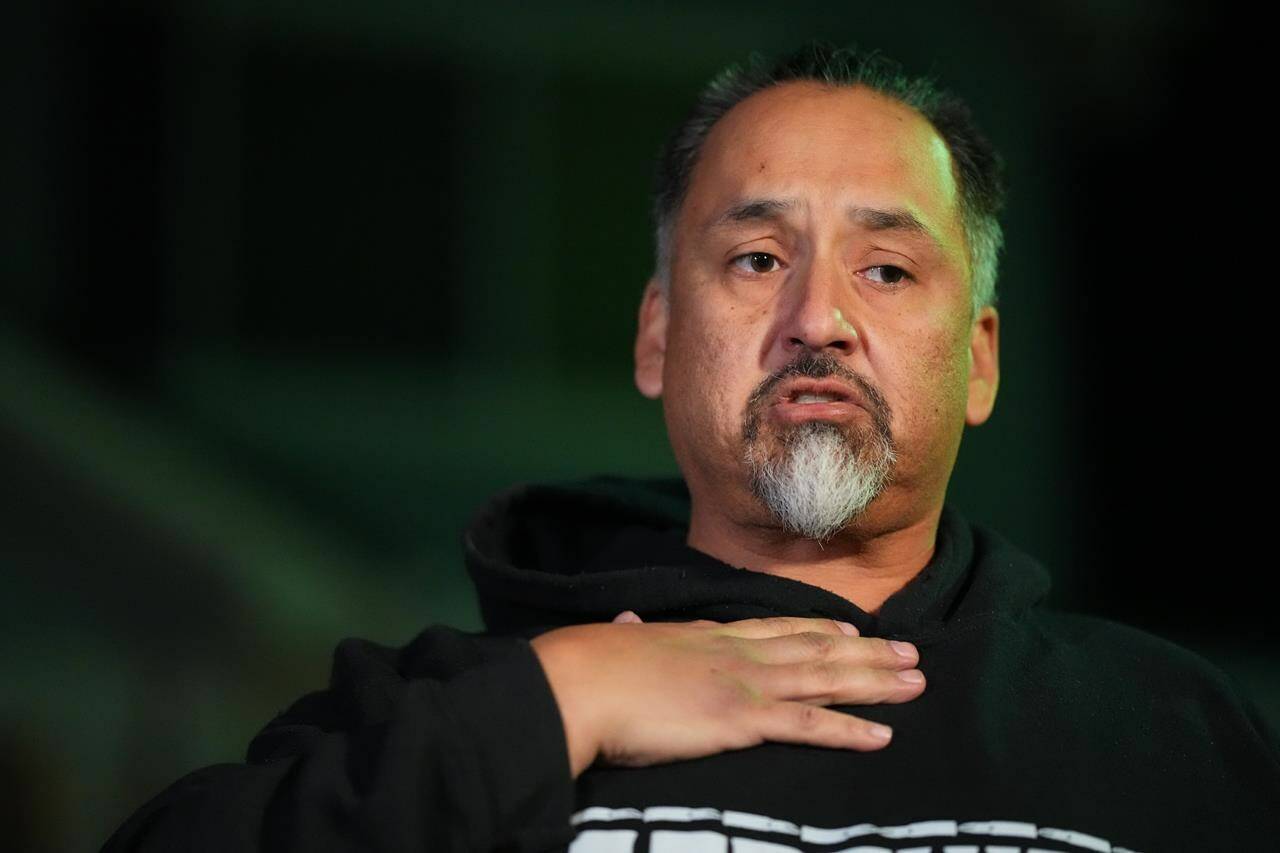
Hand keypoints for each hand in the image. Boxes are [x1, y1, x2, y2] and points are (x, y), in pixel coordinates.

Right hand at [530, 611, 923, 777]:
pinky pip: (809, 726)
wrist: (580, 683)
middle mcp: (737, 653)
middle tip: (911, 654)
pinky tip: (882, 735)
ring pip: (826, 680)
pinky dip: (849, 730)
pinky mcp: (742, 719)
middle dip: (868, 653)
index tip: (854, 629)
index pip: (777, 628)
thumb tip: (624, 624)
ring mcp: (745, 683)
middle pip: (816, 649)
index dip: (821, 629)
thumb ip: (633, 635)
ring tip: (916, 682)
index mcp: (708, 635)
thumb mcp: (619, 641)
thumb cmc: (590, 666)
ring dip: (875, 682)